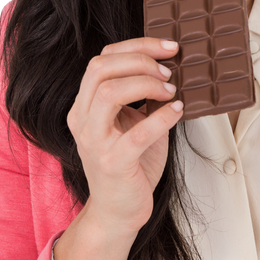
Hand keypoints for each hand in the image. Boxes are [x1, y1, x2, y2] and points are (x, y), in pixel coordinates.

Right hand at [66, 37, 183, 235]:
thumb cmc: (130, 165)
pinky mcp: (113, 163)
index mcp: (84, 106)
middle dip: (140, 60)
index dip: (136, 47)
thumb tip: (170, 67)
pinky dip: (162, 117)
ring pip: (109, 92)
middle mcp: (82, 120)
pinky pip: (137, 133)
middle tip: (168, 70)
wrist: (118, 212)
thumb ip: (141, 96)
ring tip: (170, 90)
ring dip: (146, 84)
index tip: (167, 47)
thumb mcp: (132, 122)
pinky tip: (177, 110)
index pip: (101, 60)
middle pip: (100, 69)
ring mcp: (94, 142)